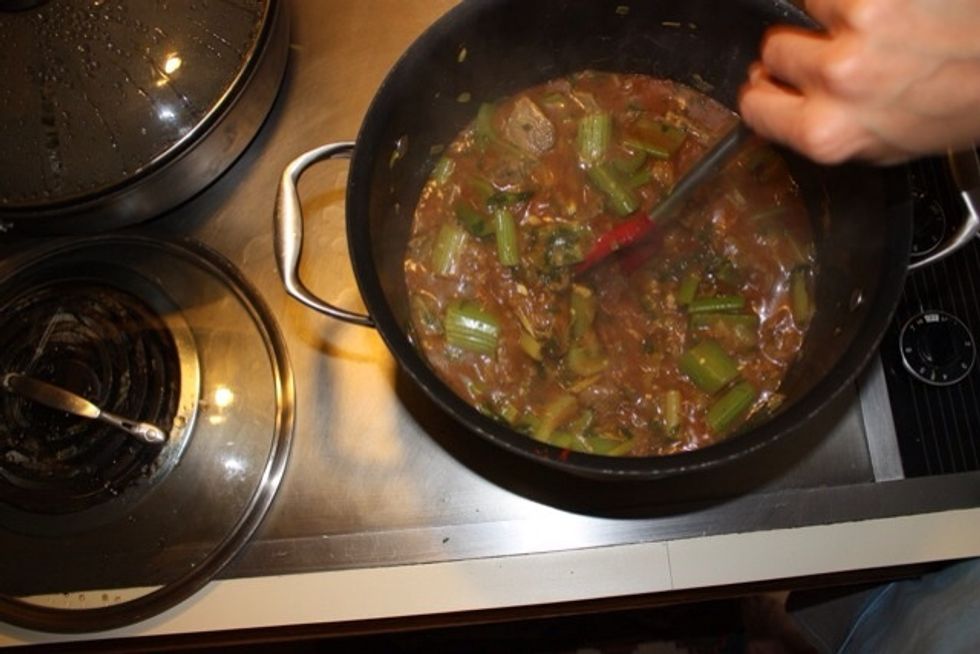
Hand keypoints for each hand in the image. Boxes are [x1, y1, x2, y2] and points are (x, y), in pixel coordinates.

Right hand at [738, 0, 979, 164]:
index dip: (765, 92)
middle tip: (842, 52)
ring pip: (805, 5)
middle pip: (772, 51)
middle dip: (800, 48)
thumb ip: (824, 132)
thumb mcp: (886, 149)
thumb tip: (782, 110)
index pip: (753, 107)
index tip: (774, 84)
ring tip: (880, 25)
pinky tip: (896, 9)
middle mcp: (838, 78)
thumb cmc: (962, 107)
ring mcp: (860, 23)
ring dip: (833, 11)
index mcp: (829, 132)